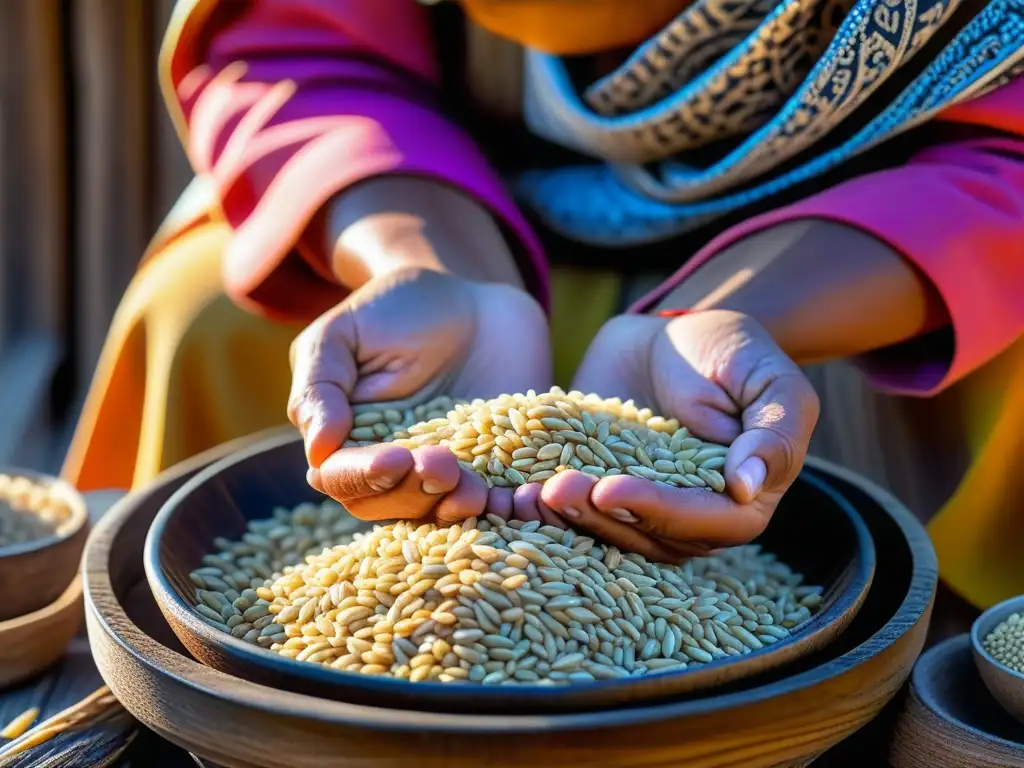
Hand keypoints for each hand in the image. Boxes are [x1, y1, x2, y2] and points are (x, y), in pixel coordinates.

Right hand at [288, 266, 551, 524]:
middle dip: (415, 492)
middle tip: (442, 465)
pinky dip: (506, 507)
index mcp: (346, 444)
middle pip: (391, 505)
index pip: (341, 478)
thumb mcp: (343, 333)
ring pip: (441, 513)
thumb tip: (318, 448)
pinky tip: (520, 497)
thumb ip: (321, 387)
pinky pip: (497, 503)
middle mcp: (393, 472)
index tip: (394, 458)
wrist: (473, 304)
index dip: (364, 476)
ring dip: (456, 507)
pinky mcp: (495, 474)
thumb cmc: (395, 311)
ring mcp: (446, 478)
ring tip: (476, 488)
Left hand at [541, 310, 818, 560]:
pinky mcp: (603, 496)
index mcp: (742, 500)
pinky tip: (513, 496)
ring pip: (609, 534)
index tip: (610, 488)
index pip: (705, 522)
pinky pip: (578, 517)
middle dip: (600, 518)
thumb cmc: (728, 350)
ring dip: (568, 521)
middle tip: (555, 489)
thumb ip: (774, 430)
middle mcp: (694, 520)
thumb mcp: (765, 376)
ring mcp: (644, 513)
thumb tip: (748, 488)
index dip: (658, 510)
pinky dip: (546, 512)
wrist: (668, 337)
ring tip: (529, 495)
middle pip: (650, 538)